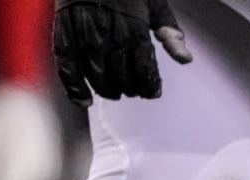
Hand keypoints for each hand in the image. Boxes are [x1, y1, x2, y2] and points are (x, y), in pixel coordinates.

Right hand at [53, 0, 192, 106]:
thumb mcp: (156, 3)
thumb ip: (170, 32)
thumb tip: (185, 59)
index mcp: (136, 30)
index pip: (144, 70)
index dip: (149, 85)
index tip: (152, 91)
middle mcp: (111, 39)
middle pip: (121, 78)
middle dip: (130, 88)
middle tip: (132, 90)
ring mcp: (85, 40)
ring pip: (98, 78)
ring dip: (108, 90)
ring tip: (114, 92)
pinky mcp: (65, 39)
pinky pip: (69, 72)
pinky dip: (75, 90)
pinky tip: (84, 100)